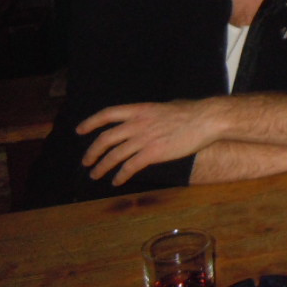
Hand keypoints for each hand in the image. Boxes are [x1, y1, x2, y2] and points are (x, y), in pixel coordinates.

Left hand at [77, 100, 217, 185]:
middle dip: (92, 152)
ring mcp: (144, 139)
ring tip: (95, 174)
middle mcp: (137, 124)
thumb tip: (150, 116)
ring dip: (102, 167)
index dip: (91, 122)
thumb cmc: (192, 111)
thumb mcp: (166, 106)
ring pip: (114, 155)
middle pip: (105, 139)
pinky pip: (130, 167)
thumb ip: (152, 113)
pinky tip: (117, 181)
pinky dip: (120, 175)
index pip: (107, 114)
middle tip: (86, 162)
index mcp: (140, 110)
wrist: (206, 120)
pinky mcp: (153, 153)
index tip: (80, 130)